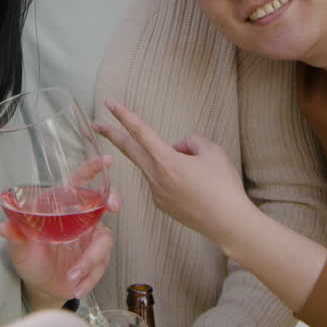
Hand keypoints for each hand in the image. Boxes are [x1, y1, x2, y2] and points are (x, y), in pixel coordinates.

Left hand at [0, 157, 120, 308]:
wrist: (40, 286)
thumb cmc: (30, 258)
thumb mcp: (20, 248)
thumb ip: (15, 236)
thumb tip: (2, 227)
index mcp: (62, 209)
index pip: (78, 183)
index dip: (92, 170)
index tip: (106, 162)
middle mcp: (81, 221)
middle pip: (103, 204)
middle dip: (112, 200)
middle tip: (113, 206)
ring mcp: (91, 240)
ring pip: (103, 242)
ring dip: (90, 260)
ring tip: (72, 276)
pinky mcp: (96, 261)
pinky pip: (100, 267)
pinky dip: (89, 278)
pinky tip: (77, 287)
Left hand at [94, 99, 257, 248]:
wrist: (230, 223)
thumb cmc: (224, 186)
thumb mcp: (212, 151)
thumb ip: (190, 141)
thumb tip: (177, 148)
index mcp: (166, 161)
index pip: (140, 131)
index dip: (124, 115)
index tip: (109, 103)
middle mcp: (156, 177)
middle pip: (129, 150)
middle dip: (112, 135)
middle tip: (96, 124)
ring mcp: (156, 193)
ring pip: (156, 166)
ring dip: (169, 161)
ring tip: (200, 175)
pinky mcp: (161, 205)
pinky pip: (162, 182)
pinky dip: (174, 178)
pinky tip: (194, 189)